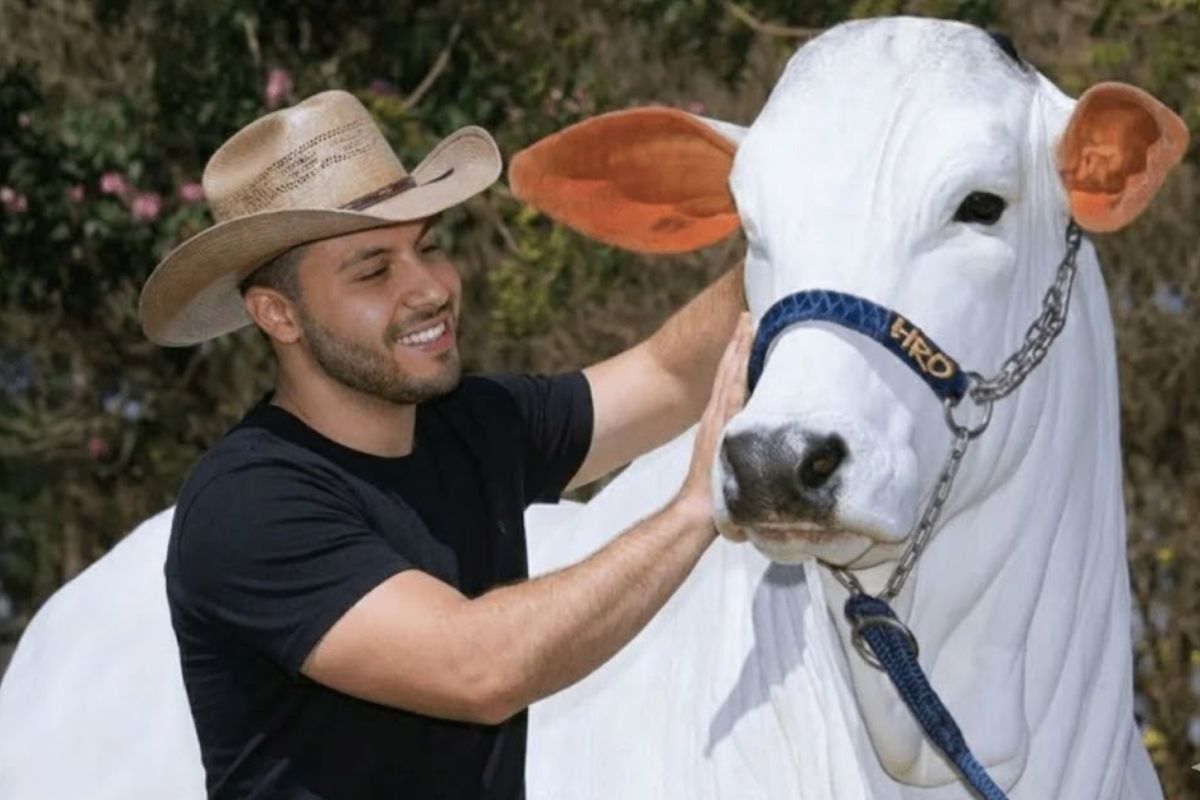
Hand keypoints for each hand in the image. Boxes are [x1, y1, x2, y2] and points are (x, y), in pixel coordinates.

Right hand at [675, 312, 751, 525]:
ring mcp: (719, 418)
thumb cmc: (718, 494)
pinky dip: (738, 367)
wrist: (698, 510)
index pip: (728, 380)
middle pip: (728, 369)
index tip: (746, 331)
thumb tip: (760, 443)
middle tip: (749, 314)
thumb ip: (741, 448)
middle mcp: (717, 415)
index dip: (736, 355)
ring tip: (749, 321)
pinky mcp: (724, 423)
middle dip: (739, 341)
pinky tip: (746, 350)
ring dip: (739, 347)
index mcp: (718, 422)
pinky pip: (734, 388)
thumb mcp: (730, 462)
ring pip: (731, 373)